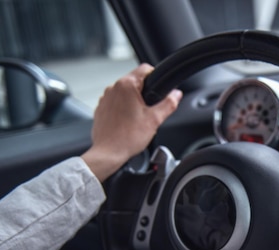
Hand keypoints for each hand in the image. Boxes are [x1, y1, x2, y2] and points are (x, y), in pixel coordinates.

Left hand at [82, 64, 182, 180]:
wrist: (108, 153)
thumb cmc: (128, 138)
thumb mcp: (155, 120)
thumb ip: (169, 104)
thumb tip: (177, 94)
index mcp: (127, 85)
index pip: (145, 69)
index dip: (156, 77)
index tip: (160, 89)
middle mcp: (113, 88)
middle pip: (135, 80)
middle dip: (145, 92)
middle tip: (150, 110)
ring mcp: (105, 97)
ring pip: (125, 92)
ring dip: (133, 100)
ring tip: (138, 118)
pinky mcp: (101, 107)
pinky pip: (115, 102)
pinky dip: (123, 108)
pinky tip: (127, 122)